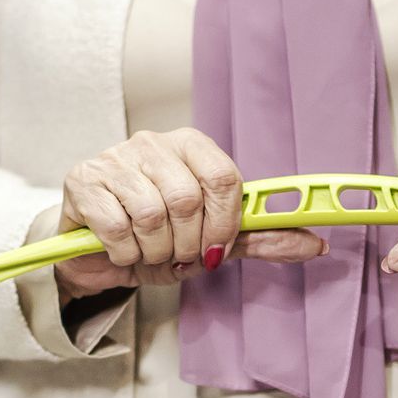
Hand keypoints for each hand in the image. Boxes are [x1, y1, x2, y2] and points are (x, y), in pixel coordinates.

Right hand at [54, 129, 328, 297]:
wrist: (95, 254)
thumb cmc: (156, 239)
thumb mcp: (211, 241)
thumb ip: (259, 238)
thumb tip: (314, 244)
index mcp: (190, 146)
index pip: (224, 176)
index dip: (225, 222)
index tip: (216, 248)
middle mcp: (152, 143)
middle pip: (187, 199)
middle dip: (187, 244)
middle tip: (177, 254)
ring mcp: (114, 159)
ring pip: (151, 215)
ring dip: (154, 251)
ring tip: (148, 252)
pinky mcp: (82, 181)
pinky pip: (116, 227)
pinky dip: (124, 253)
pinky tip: (121, 250)